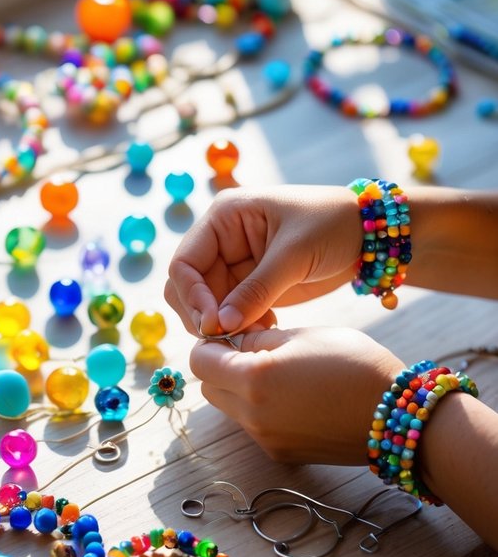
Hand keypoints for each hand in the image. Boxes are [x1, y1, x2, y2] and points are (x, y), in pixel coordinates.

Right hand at [165, 185, 361, 334]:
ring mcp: (235, 265)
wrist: (371, 234)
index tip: (213, 325)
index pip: (184, 263)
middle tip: (228, 339)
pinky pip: (231, 313)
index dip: (192, 296)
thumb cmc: (333, 224)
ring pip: (208, 305)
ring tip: (252, 337)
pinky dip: (240, 328)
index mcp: (223, 217)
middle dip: (203, 315)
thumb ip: (256, 290)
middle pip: (188, 288)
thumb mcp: (295, 254)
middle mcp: (221, 240)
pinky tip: (266, 331)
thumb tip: (220, 326)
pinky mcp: (251, 286)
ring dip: (222, 326)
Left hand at [190, 326, 403, 464]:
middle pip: (210, 388)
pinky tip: (296, 396)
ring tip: (281, 373)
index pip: (199, 361)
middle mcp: (252, 416)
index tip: (230, 333)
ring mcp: (266, 440)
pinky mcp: (281, 455)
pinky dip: (261, 409)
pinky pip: (254, 427)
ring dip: (241, 389)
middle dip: (222, 367)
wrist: (400, 418)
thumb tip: (232, 341)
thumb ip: (258, 339)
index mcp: (253, 379)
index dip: (210, 343)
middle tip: (254, 350)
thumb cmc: (355, 364)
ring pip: (230, 409)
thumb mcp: (303, 335)